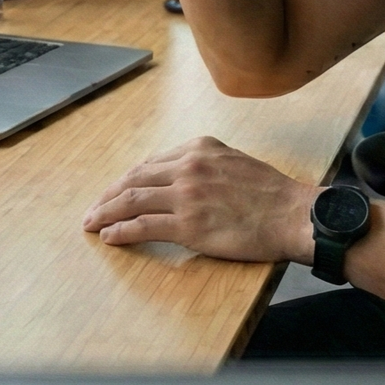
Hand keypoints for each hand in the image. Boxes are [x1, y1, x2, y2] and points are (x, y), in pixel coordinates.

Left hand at [82, 136, 316, 263]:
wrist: (292, 214)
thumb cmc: (271, 193)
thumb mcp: (234, 160)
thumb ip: (205, 164)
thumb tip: (180, 176)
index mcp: (199, 148)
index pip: (151, 164)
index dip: (127, 180)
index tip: (116, 191)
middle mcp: (188, 166)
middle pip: (134, 179)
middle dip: (108, 195)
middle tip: (93, 209)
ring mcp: (186, 195)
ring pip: (131, 200)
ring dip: (105, 212)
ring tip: (91, 223)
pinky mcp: (188, 224)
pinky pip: (143, 226)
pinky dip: (121, 231)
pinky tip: (110, 236)